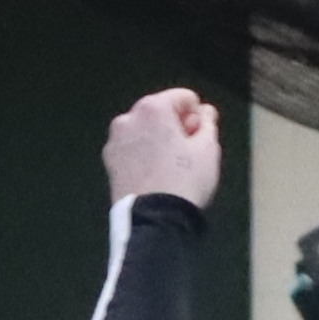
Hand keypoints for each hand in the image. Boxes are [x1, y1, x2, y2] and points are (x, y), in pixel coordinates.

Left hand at [101, 88, 221, 209]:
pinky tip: (158, 173)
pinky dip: (146, 154)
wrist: (155, 221)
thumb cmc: (184, 182)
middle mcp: (128, 118)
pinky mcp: (110, 163)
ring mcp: (115, 141)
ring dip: (161, 140)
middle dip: (177, 126)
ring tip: (175, 165)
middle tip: (191, 151)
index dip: (198, 114)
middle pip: (161, 112)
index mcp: (152, 108)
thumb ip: (208, 123)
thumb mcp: (208, 149)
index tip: (203, 135)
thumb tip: (206, 112)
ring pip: (146, 131)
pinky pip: (133, 150)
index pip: (183, 97)